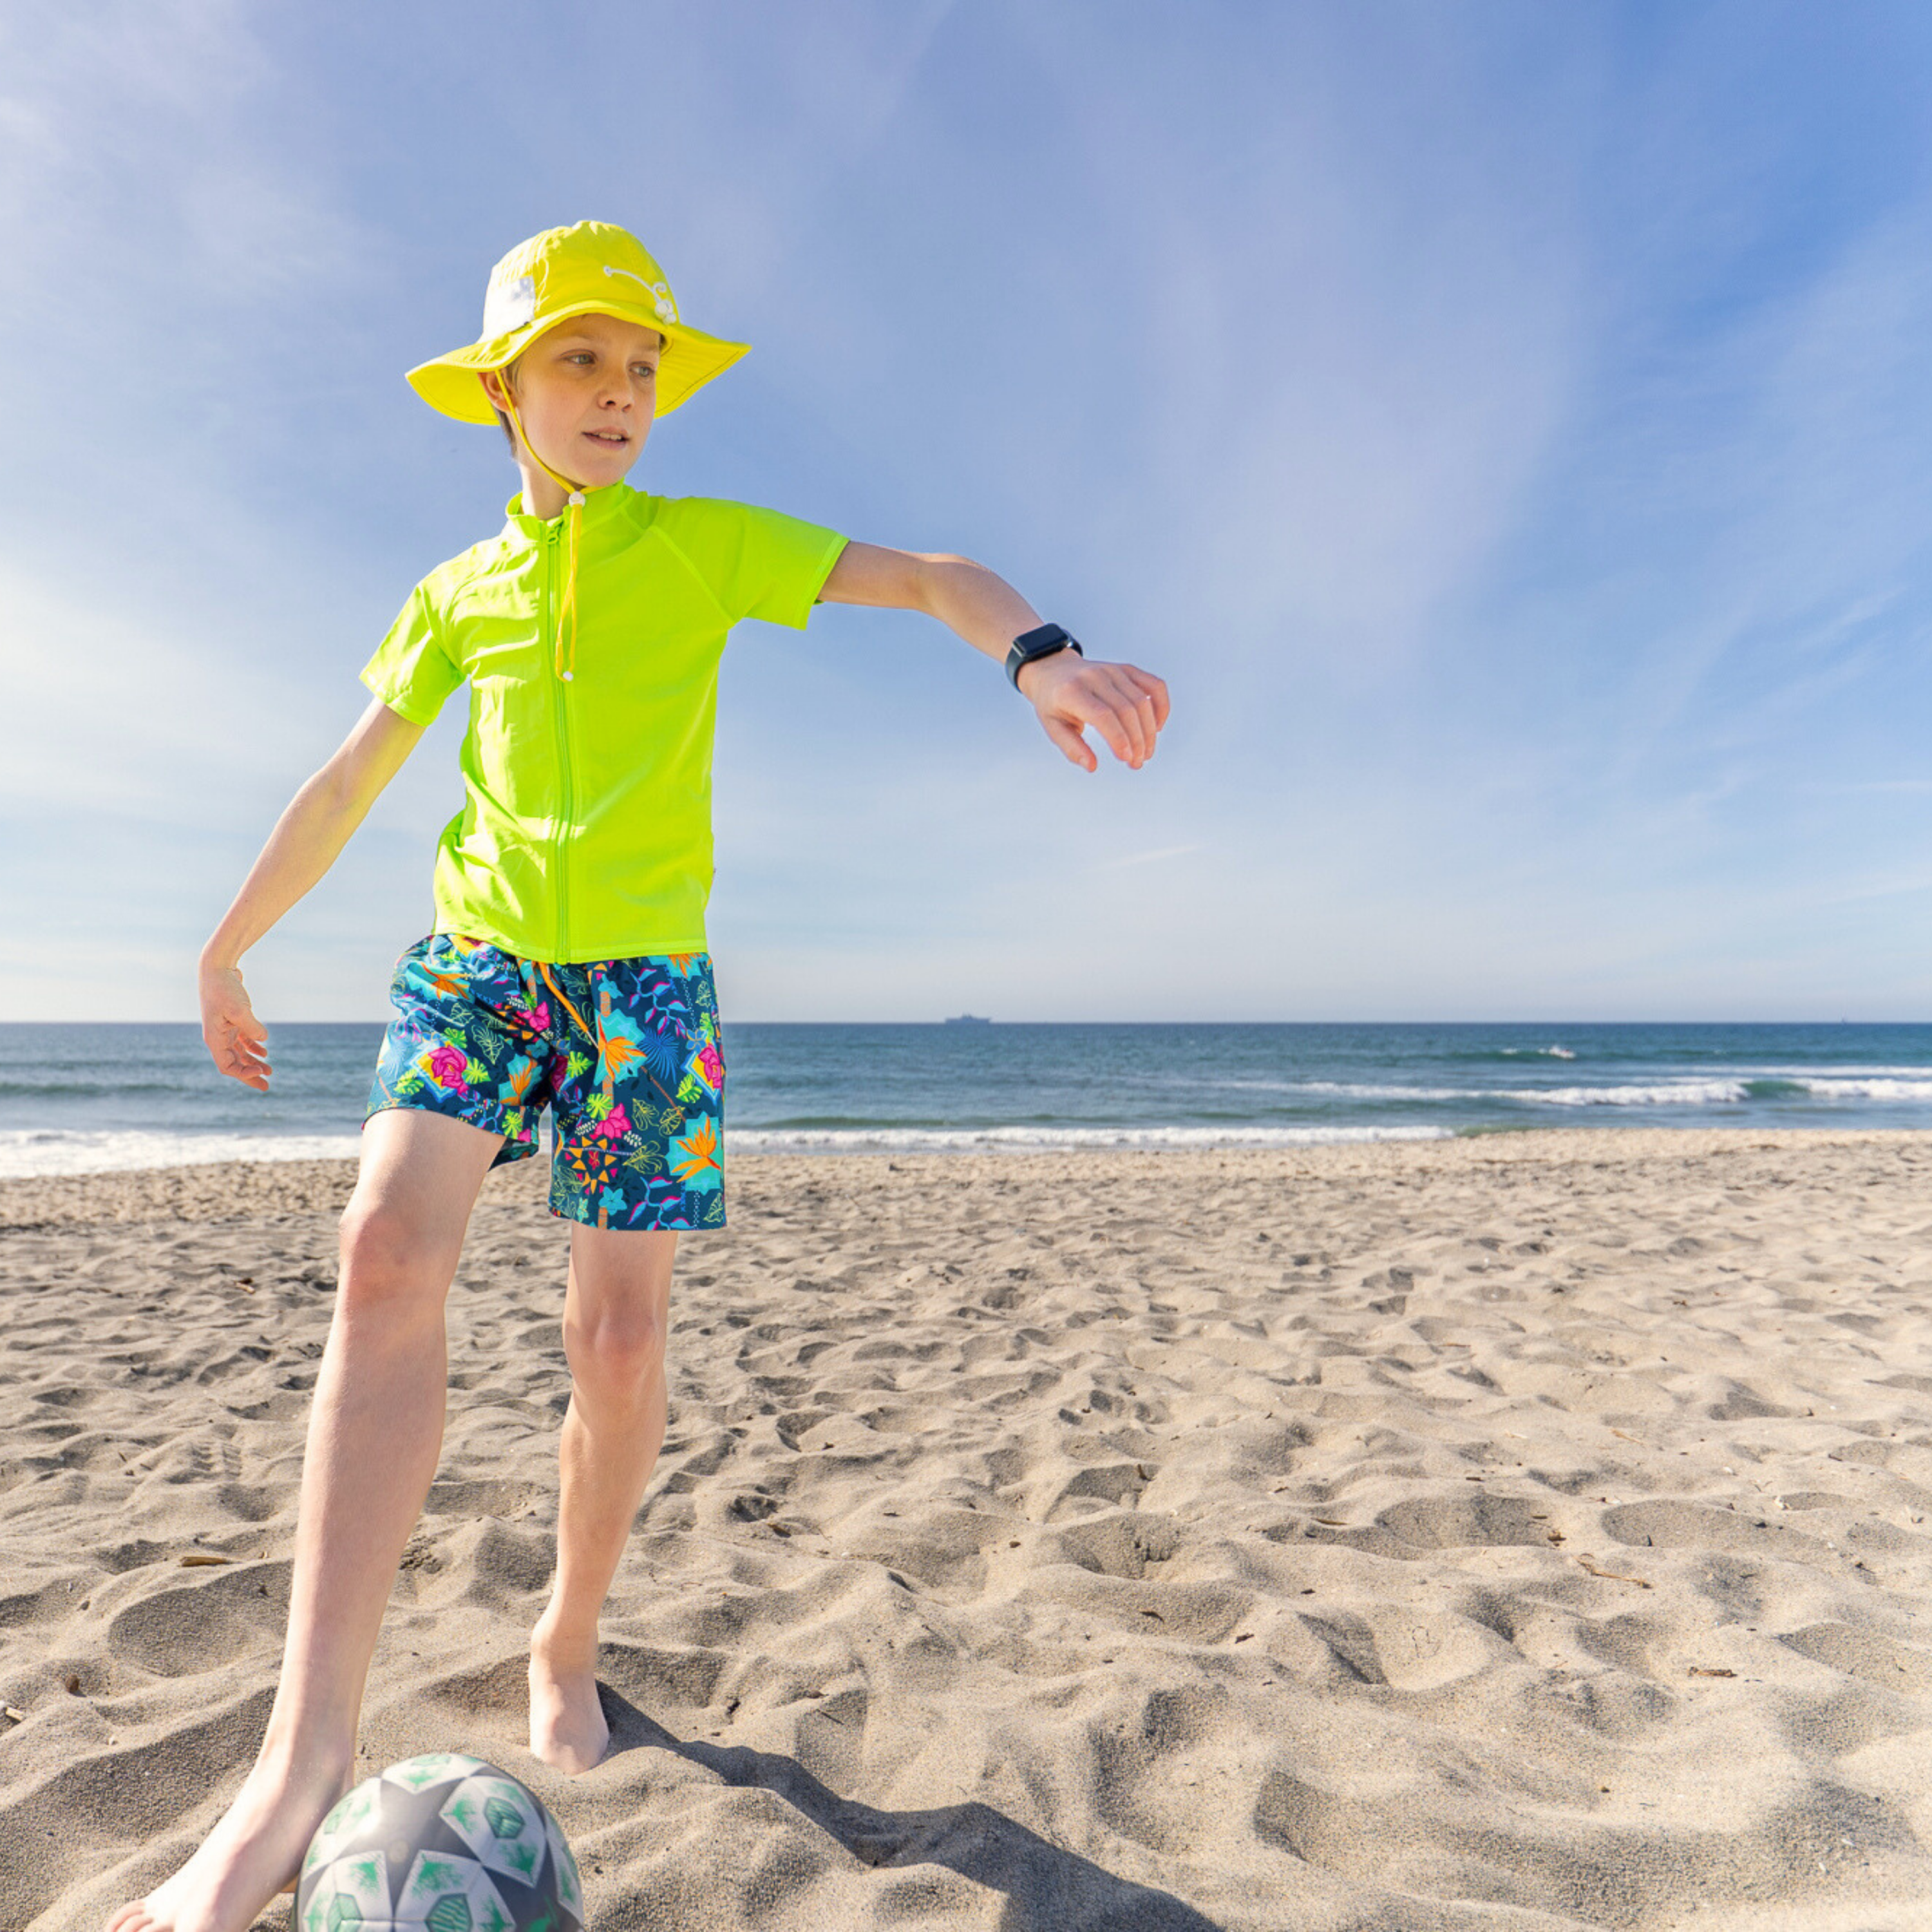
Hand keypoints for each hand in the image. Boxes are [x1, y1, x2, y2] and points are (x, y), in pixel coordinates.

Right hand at [200, 959, 271, 1089]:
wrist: (217, 968)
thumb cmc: (224, 988)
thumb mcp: (239, 1009)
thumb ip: (251, 1027)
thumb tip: (263, 1040)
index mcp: (214, 1038)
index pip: (226, 1066)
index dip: (243, 1073)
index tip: (261, 1072)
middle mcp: (217, 1037)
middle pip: (233, 1063)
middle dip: (249, 1075)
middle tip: (267, 1086)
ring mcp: (224, 1029)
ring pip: (239, 1053)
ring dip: (253, 1062)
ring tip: (270, 1070)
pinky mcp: (232, 1020)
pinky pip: (243, 1040)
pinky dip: (254, 1047)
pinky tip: (265, 1052)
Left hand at [1019, 650, 1169, 770]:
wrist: (1055, 671)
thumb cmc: (1053, 703)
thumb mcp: (1053, 727)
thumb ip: (1071, 747)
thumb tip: (1092, 766)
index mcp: (1072, 691)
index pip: (1102, 714)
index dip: (1118, 738)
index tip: (1126, 759)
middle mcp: (1095, 676)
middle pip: (1126, 710)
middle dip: (1137, 740)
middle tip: (1137, 763)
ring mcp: (1113, 670)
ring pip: (1143, 700)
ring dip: (1149, 731)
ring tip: (1145, 753)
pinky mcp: (1127, 669)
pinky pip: (1154, 685)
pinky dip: (1161, 707)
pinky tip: (1157, 728)